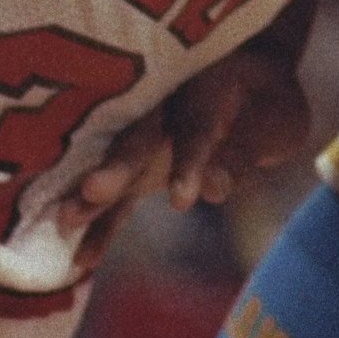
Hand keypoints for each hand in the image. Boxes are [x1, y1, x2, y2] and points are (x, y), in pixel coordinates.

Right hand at [59, 44, 312, 274]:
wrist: (252, 78)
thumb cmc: (269, 101)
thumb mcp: (274, 119)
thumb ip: (240, 154)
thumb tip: (212, 190)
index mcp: (204, 84)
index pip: (195, 127)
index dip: (189, 161)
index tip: (183, 201)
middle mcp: (163, 102)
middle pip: (139, 136)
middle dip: (117, 167)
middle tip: (94, 191)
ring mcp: (143, 132)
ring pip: (114, 163)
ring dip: (92, 193)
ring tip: (64, 221)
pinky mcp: (137, 165)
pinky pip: (119, 195)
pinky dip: (101, 225)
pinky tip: (81, 259)